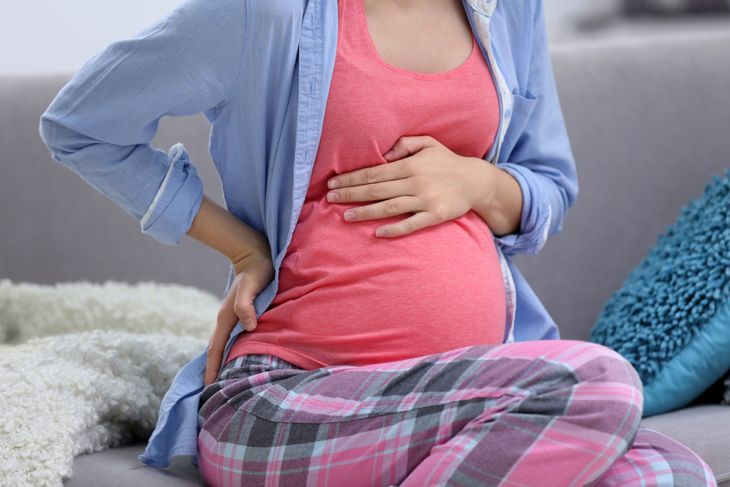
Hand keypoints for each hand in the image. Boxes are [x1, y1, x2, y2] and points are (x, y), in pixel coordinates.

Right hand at [204, 247, 273, 386]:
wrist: (256, 257)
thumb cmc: (257, 272)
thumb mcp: (253, 286)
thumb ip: (247, 305)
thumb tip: (248, 327)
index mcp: (226, 318)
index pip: (216, 350)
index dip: (212, 369)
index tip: (209, 389)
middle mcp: (226, 321)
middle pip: (217, 352)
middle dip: (213, 372)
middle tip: (214, 396)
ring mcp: (232, 319)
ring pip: (224, 347)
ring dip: (222, 364)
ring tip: (224, 385)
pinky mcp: (241, 316)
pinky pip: (233, 340)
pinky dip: (231, 353)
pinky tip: (236, 362)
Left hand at [325, 135, 492, 237]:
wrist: (476, 181)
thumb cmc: (447, 162)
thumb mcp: (428, 143)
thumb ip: (405, 144)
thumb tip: (385, 154)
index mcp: (410, 165)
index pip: (375, 172)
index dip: (353, 178)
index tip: (334, 183)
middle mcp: (415, 182)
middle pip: (377, 189)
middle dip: (352, 194)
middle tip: (330, 198)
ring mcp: (425, 200)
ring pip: (389, 207)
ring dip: (366, 212)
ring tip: (346, 216)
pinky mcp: (435, 216)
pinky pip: (412, 224)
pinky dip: (394, 229)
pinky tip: (378, 233)